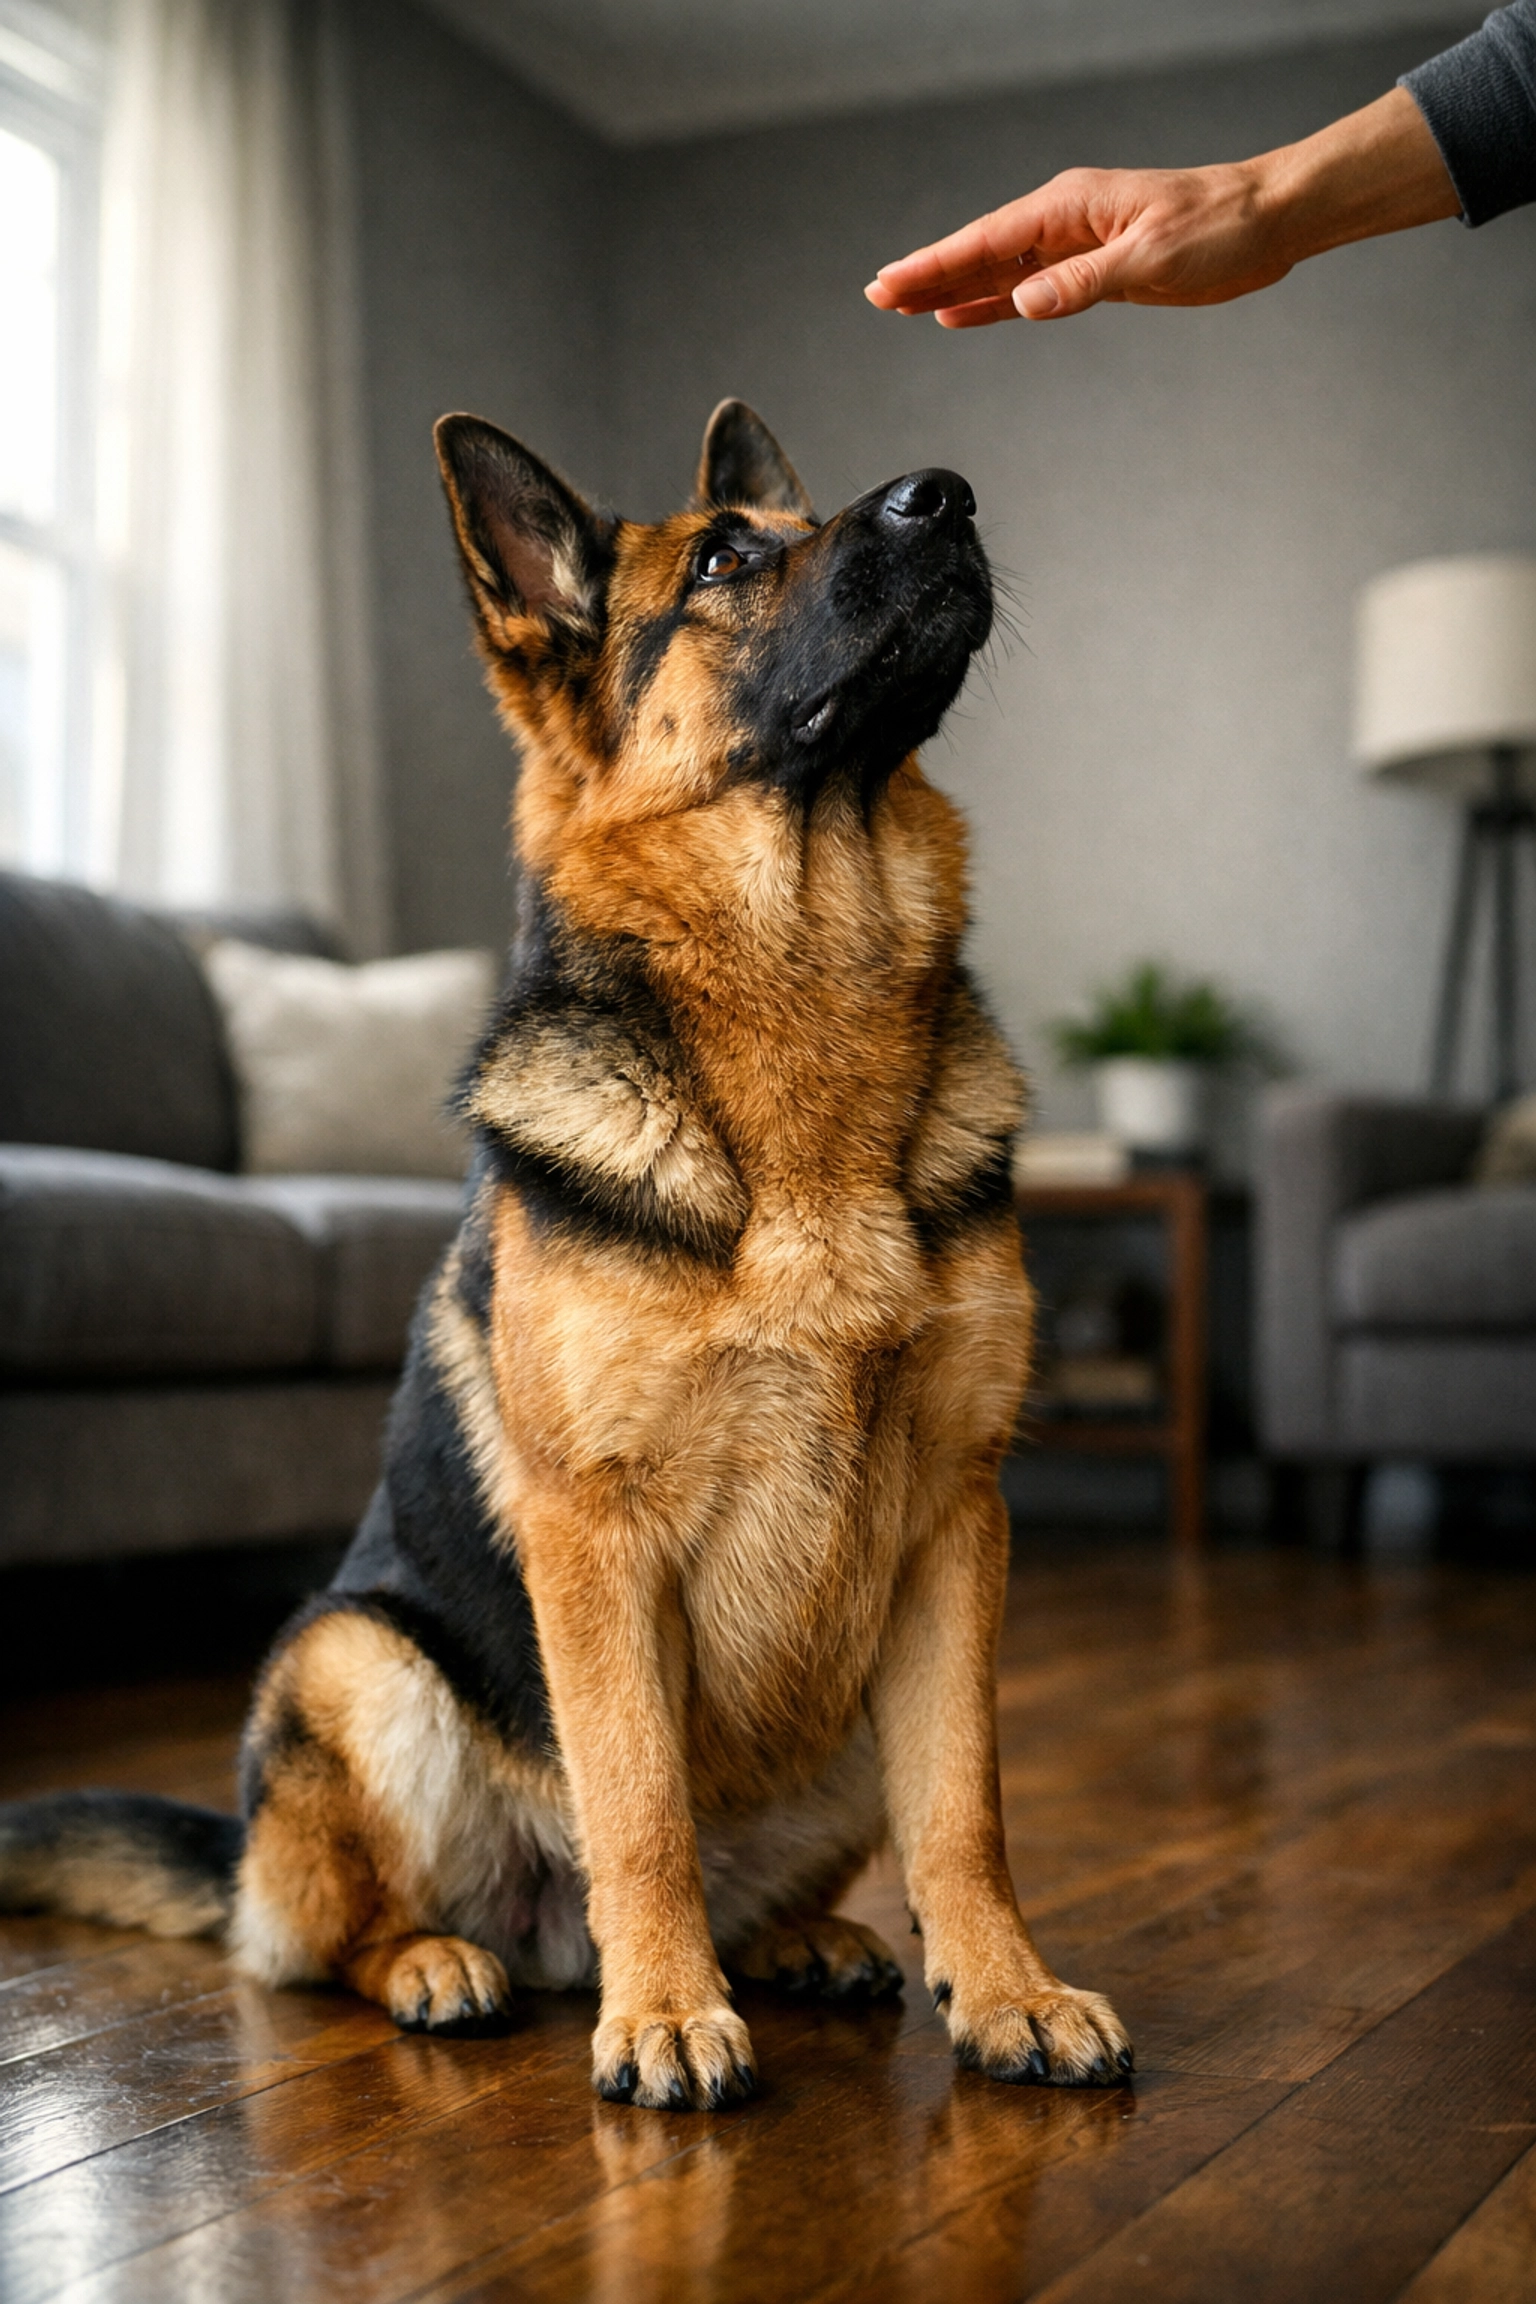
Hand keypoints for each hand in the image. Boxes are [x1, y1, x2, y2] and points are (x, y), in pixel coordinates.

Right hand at [865, 88, 1457, 328]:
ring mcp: (1076, 243)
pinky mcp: (1093, 267)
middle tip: (878, 296)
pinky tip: (965, 313)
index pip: (986, 241)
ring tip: (906, 308)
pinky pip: (1029, 285)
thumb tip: (1026, 301)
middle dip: (929, 274)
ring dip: (954, 289)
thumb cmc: (1219, 227)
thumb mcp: (1150, 258)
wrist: (1267, 220)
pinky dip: (994, 299)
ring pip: (999, 270)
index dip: (935, 267)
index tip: (891, 286)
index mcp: (1069, 207)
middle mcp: (1065, 221)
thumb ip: (1082, 282)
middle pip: (981, 251)